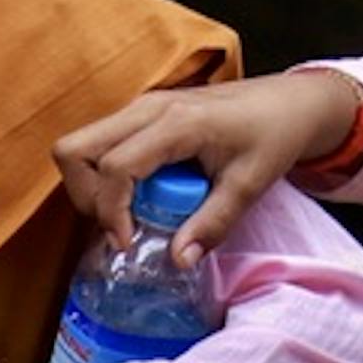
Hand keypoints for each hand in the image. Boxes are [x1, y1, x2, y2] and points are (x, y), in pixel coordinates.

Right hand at [52, 67, 362, 264]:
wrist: (288, 101)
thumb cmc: (273, 135)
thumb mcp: (250, 185)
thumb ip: (213, 223)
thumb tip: (178, 261)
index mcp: (176, 123)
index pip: (115, 167)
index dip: (111, 212)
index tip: (129, 244)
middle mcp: (147, 108)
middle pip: (74, 149)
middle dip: (85, 197)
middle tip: (120, 227)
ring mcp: (140, 108)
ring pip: (80, 146)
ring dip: (93, 188)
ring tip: (132, 215)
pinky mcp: (141, 115)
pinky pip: (100, 145)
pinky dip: (105, 178)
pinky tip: (142, 197)